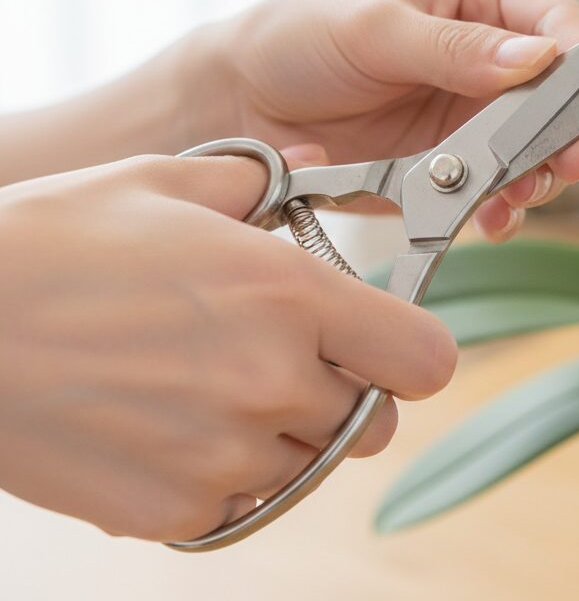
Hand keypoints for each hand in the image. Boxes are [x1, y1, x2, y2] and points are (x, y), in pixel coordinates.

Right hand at [0, 152, 455, 540]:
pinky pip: (240, 500)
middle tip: (284, 356)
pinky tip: (168, 423)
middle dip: (344, 392)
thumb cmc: (55, 242)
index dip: (410, 351)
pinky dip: (221, 472)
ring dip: (281, 432)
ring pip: (307, 463)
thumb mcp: (163, 181)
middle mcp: (270, 381)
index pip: (424, 359)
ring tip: (211, 383)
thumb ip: (255, 178)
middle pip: (373, 421)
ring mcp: (223, 455)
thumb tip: (305, 166)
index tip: (381, 340)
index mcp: (287, 295)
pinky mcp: (173, 510)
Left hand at [190, 0, 578, 240]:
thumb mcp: (373, 30)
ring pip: (542, 147)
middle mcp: (493, 54)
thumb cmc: (302, 38)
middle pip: (564, 92)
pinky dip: (507, 208)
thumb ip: (453, 48)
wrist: (243, 103)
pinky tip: (494, 218)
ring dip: (543, 176)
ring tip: (523, 195)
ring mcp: (480, 113)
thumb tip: (538, 59)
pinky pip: (503, 189)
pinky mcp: (460, 164)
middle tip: (573, 162)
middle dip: (575, 130)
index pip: (556, 19)